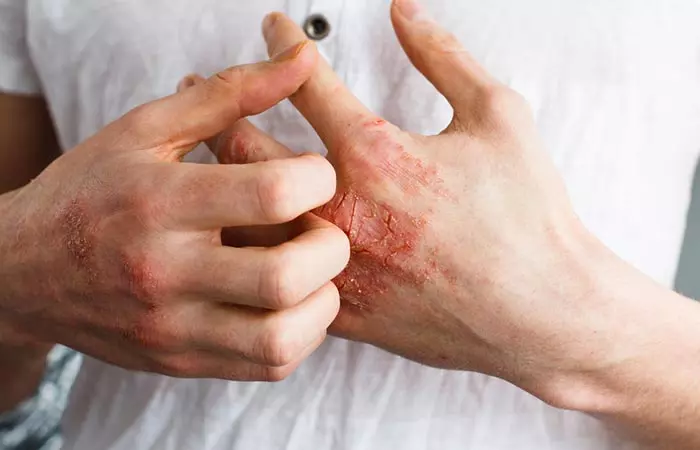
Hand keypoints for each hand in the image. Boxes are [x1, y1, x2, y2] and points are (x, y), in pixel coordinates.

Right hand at [0, 41, 350, 381]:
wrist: (24, 270)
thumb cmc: (90, 191)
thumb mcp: (147, 130)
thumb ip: (230, 95)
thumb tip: (300, 60)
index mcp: (159, 201)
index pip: (270, 195)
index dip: (317, 179)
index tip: (314, 176)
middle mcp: (165, 271)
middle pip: (285, 277)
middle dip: (330, 248)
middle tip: (320, 230)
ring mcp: (172, 326)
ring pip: (282, 338)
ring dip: (322, 302)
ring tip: (309, 272)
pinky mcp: (180, 361)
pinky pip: (267, 366)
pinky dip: (299, 335)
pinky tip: (286, 302)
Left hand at [219, 4, 620, 401]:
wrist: (541, 313)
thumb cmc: (527, 216)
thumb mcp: (498, 115)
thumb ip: (442, 57)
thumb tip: (403, 10)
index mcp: (374, 153)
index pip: (304, 80)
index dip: (282, 42)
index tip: (270, 26)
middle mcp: (340, 208)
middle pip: (244, 148)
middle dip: (218, 108)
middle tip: (204, 90)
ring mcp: (333, 264)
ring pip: (242, 218)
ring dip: (219, 179)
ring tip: (206, 157)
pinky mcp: (339, 308)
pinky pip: (272, 275)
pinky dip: (251, 244)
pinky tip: (243, 230)